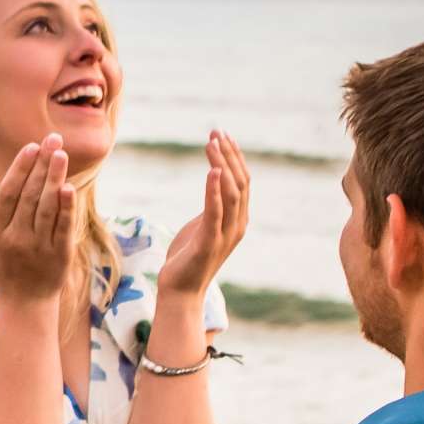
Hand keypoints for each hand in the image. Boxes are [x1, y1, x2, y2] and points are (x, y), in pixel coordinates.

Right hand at [0, 135, 74, 305]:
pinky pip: (62, 228)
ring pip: (46, 207)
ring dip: (54, 178)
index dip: (20, 168)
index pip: (8, 193)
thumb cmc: (2, 266)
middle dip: (41, 164)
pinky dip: (66, 208)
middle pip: (29, 195)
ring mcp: (37, 248)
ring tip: (61, 155)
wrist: (23, 303)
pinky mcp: (58, 256)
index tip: (32, 146)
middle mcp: (13, 238)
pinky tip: (68, 188)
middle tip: (53, 139)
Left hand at [158, 130, 250, 300]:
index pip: (243, 181)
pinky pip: (215, 212)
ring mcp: (225, 234)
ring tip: (212, 144)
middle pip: (241, 182)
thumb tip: (213, 183)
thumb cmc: (189, 257)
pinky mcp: (209, 242)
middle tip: (216, 132)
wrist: (180, 291)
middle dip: (229, 155)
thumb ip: (212, 206)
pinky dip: (215, 190)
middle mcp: (237, 225)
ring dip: (222, 166)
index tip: (222, 135)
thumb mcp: (203, 226)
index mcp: (238, 220)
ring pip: (232, 193)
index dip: (234, 157)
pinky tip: (212, 171)